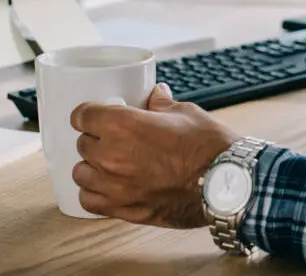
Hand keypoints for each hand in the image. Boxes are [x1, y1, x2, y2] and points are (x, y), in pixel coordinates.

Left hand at [70, 83, 238, 227]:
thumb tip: (156, 96)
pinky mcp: (123, 208)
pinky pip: (89, 201)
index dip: (88, 114)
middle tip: (113, 138)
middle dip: (95, 139)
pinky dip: (94, 193)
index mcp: (123, 124)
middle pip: (82, 144)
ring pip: (80, 173)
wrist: (225, 181)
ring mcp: (115, 185)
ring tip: (109, 164)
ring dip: (92, 166)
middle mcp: (112, 155)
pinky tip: (107, 187)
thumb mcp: (185, 112)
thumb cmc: (207, 146)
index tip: (94, 115)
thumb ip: (162, 104)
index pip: (82, 115)